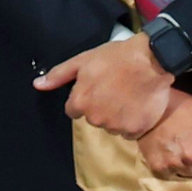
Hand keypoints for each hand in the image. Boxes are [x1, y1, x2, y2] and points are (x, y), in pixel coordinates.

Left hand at [36, 31, 174, 139]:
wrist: (153, 60)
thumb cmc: (117, 58)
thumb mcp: (83, 61)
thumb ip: (59, 75)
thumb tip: (38, 84)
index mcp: (80, 102)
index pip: (74, 110)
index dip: (85, 99)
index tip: (97, 89)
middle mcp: (95, 118)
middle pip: (93, 118)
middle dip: (101, 107)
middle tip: (115, 90)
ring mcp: (116, 125)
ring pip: (111, 126)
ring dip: (117, 116)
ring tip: (128, 96)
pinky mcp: (135, 130)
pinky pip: (129, 132)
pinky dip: (133, 122)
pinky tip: (138, 106)